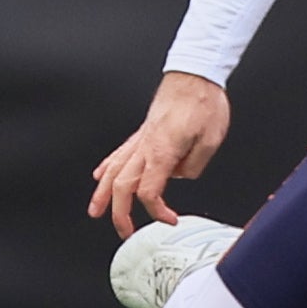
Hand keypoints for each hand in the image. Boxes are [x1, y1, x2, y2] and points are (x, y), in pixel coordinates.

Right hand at [87, 70, 232, 228]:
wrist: (195, 75)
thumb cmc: (203, 102)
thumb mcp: (211, 139)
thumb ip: (195, 165)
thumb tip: (183, 175)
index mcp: (162, 152)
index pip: (149, 192)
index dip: (157, 211)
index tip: (169, 219)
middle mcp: (145, 147)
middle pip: (122, 187)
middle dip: (120, 214)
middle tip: (125, 232)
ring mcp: (140, 139)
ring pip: (112, 171)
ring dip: (102, 194)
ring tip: (95, 211)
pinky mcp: (142, 132)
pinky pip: (118, 154)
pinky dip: (106, 168)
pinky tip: (100, 177)